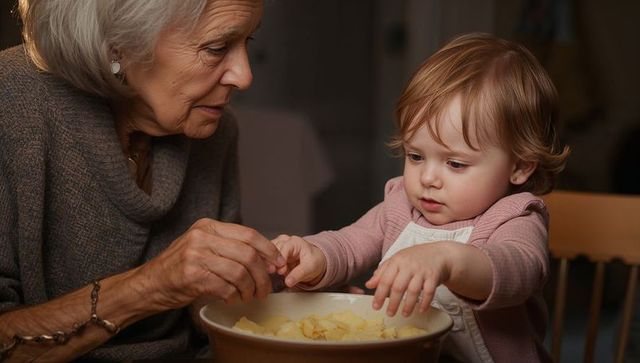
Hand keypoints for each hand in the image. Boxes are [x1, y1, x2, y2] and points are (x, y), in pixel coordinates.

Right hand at [136, 218, 285, 309]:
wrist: (150, 283)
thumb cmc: (180, 267)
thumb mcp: (203, 246)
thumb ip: (229, 247)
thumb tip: (265, 258)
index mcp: (208, 226)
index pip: (249, 234)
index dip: (268, 250)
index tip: (278, 263)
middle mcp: (202, 237)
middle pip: (248, 254)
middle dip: (263, 274)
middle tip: (265, 287)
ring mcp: (196, 255)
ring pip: (239, 272)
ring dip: (250, 288)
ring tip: (250, 296)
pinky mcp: (192, 276)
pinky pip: (226, 287)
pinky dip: (234, 296)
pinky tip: (233, 299)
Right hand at [272, 235, 326, 287]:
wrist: (315, 262)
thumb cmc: (314, 261)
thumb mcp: (310, 268)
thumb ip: (298, 274)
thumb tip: (288, 282)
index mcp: (295, 241)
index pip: (283, 248)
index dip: (280, 259)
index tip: (280, 271)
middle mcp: (285, 241)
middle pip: (273, 248)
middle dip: (272, 260)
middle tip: (274, 272)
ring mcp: (278, 245)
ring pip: (267, 250)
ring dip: (268, 261)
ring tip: (271, 271)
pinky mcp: (274, 252)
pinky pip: (267, 255)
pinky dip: (267, 262)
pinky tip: (269, 270)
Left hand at [365, 242, 451, 316]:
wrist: (438, 253)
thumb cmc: (414, 258)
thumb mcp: (396, 260)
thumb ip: (382, 272)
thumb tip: (369, 284)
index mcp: (397, 261)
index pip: (385, 279)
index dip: (379, 294)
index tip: (376, 307)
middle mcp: (409, 265)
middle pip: (398, 286)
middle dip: (393, 302)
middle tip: (389, 314)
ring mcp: (422, 271)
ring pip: (413, 290)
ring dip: (408, 305)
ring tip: (404, 314)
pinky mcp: (434, 276)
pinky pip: (429, 292)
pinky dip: (425, 302)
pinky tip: (421, 310)